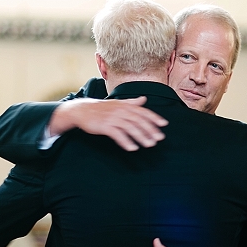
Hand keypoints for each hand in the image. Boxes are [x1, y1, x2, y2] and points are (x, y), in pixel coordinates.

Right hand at [49, 97, 167, 150]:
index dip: (154, 117)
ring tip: (148, 145)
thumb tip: (144, 99)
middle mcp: (120, 110)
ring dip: (140, 137)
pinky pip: (117, 134)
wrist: (82, 110)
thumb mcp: (117, 103)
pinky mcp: (104, 126)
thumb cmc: (101, 108)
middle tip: (158, 139)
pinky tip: (132, 148)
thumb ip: (131, 102)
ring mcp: (112, 118)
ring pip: (130, 128)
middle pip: (138, 120)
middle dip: (150, 129)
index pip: (142, 111)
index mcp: (125, 105)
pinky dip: (125, 141)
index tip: (164, 125)